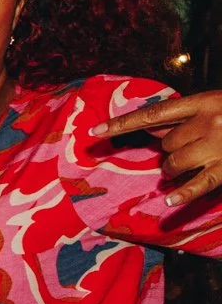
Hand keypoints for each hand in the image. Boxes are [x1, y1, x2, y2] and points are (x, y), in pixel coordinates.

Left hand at [91, 91, 221, 205]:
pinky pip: (199, 183)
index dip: (122, 123)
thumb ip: (185, 115)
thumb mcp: (216, 104)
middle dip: (171, 148)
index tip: (94, 131)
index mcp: (205, 102)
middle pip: (166, 143)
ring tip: (192, 164)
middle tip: (191, 146)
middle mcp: (209, 123)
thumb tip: (149, 127)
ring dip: (174, 169)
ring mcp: (217, 147)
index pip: (153, 113)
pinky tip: (170, 201)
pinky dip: (184, 193)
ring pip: (173, 163)